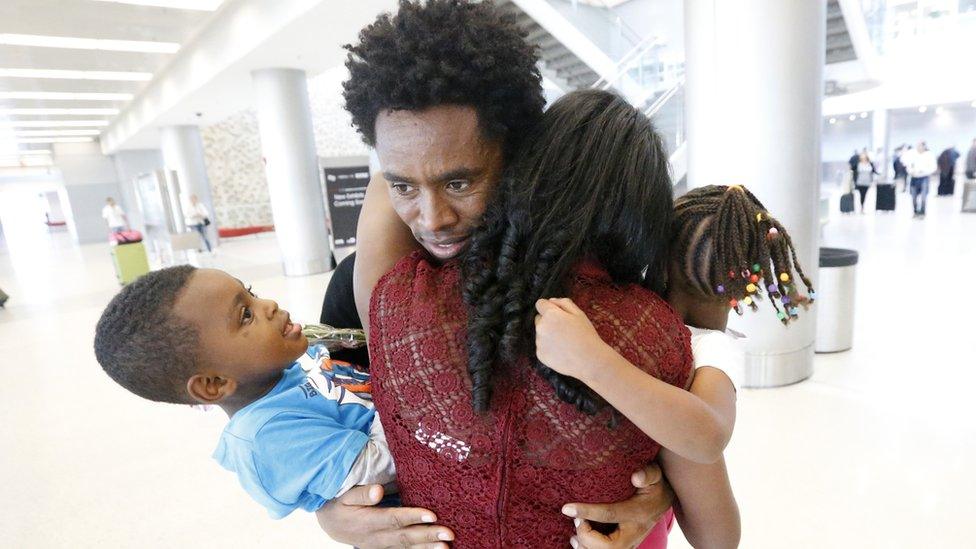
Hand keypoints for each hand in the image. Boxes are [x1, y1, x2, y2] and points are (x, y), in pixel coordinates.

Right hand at [315, 484, 453, 547]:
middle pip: (404, 537)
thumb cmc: (340, 504)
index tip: (431, 514)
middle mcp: (376, 537)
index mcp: (366, 522)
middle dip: (428, 535)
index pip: (393, 519)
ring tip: (446, 546)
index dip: (412, 517)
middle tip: (449, 533)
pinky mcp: (386, 548)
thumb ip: (361, 493)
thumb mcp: (345, 495)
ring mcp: (381, 545)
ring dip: (427, 548)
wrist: (331, 525)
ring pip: (407, 548)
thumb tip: (378, 491)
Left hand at [534, 298, 611, 381]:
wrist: (589, 360)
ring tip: (565, 342)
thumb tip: (551, 301)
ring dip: (548, 335)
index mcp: (550, 315)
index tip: (557, 314)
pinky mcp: (540, 354)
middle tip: (564, 330)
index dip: (549, 308)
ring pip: (541, 334)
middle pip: (539, 319)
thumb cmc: (586, 335)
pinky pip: (542, 347)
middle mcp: (540, 327)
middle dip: (548, 321)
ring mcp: (539, 342)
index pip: (540, 304)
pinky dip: (549, 348)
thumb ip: (563, 303)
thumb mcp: (579, 314)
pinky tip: (562, 351)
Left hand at [563, 462, 673, 548]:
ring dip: (585, 545)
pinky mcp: (622, 547)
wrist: (662, 503)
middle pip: (608, 547)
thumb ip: (648, 474)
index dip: (587, 512)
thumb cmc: (653, 487)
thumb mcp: (655, 476)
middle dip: (586, 536)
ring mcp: (628, 544)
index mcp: (637, 514)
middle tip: (576, 520)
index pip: (609, 515)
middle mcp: (633, 534)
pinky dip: (588, 547)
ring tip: (576, 529)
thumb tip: (636, 476)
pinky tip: (577, 539)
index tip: (567, 508)